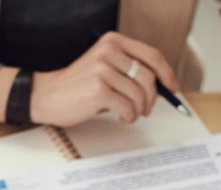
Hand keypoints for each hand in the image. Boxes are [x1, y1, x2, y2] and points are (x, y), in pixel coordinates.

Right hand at [30, 32, 180, 127]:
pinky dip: (128, 117)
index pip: (152, 55)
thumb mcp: (105, 68)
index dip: (167, 73)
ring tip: (130, 114)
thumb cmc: (78, 86)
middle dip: (152, 98)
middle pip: (149, 76)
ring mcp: (103, 69)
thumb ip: (129, 70)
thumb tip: (161, 87)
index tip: (173, 87)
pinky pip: (127, 107)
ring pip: (139, 94)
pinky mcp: (98, 89)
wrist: (47, 95)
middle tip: (146, 109)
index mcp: (113, 42)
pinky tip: (121, 117)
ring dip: (139, 110)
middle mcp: (109, 51)